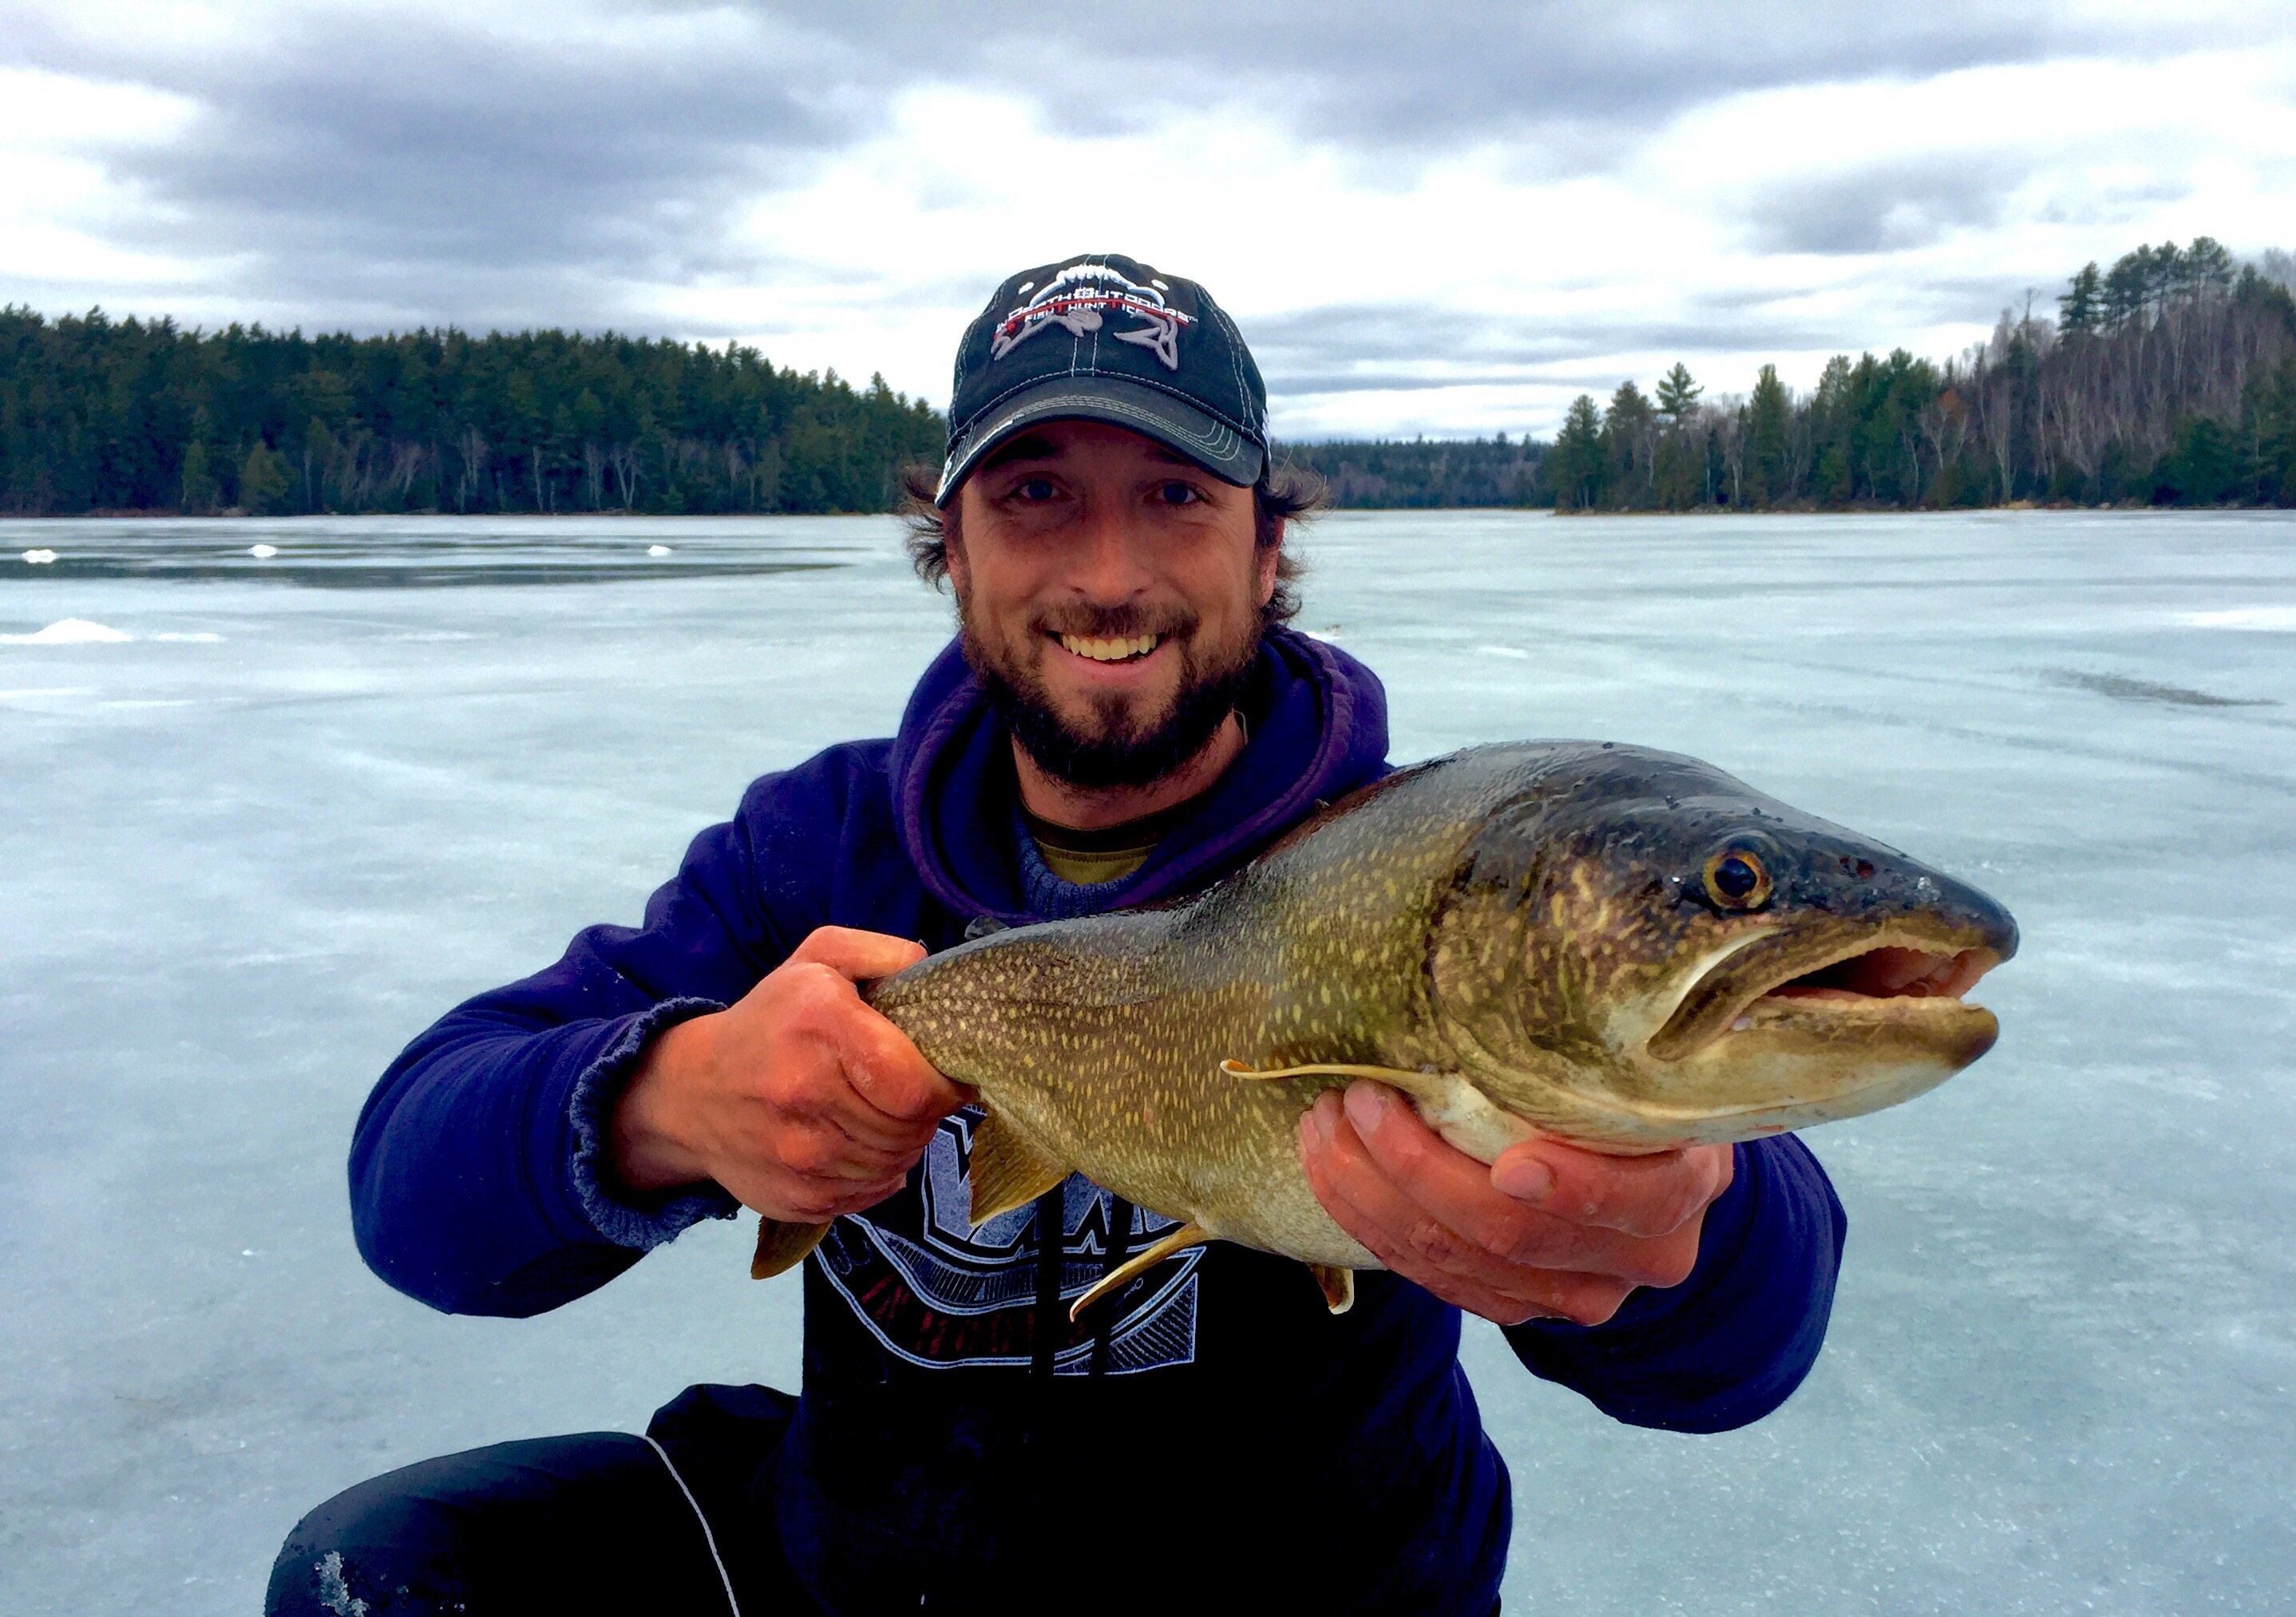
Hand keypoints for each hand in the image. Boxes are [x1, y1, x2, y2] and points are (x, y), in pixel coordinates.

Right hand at [609, 926, 969, 1222]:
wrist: (690, 1092)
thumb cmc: (771, 1021)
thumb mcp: (818, 960)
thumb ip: (882, 952)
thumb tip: (931, 974)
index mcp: (818, 1024)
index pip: (914, 1085)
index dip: (943, 1084)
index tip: (941, 1073)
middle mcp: (805, 1093)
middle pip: (911, 1127)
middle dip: (924, 1111)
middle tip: (907, 1091)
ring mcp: (798, 1155)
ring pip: (896, 1163)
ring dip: (902, 1142)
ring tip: (879, 1113)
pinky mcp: (797, 1198)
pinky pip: (871, 1193)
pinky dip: (877, 1172)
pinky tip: (856, 1142)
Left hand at [1297, 1081, 1733, 1326]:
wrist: (1645, 1162)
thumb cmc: (1627, 1084)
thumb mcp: (1635, 1057)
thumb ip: (1593, 1044)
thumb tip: (1516, 964)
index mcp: (1683, 1187)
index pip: (1640, 1201)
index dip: (1576, 1189)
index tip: (1510, 1162)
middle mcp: (1639, 1256)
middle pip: (1513, 1233)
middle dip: (1417, 1168)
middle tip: (1359, 1099)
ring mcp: (1574, 1294)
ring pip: (1456, 1260)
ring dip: (1371, 1194)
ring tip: (1323, 1124)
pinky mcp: (1515, 1307)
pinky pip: (1431, 1278)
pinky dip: (1369, 1222)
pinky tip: (1331, 1168)